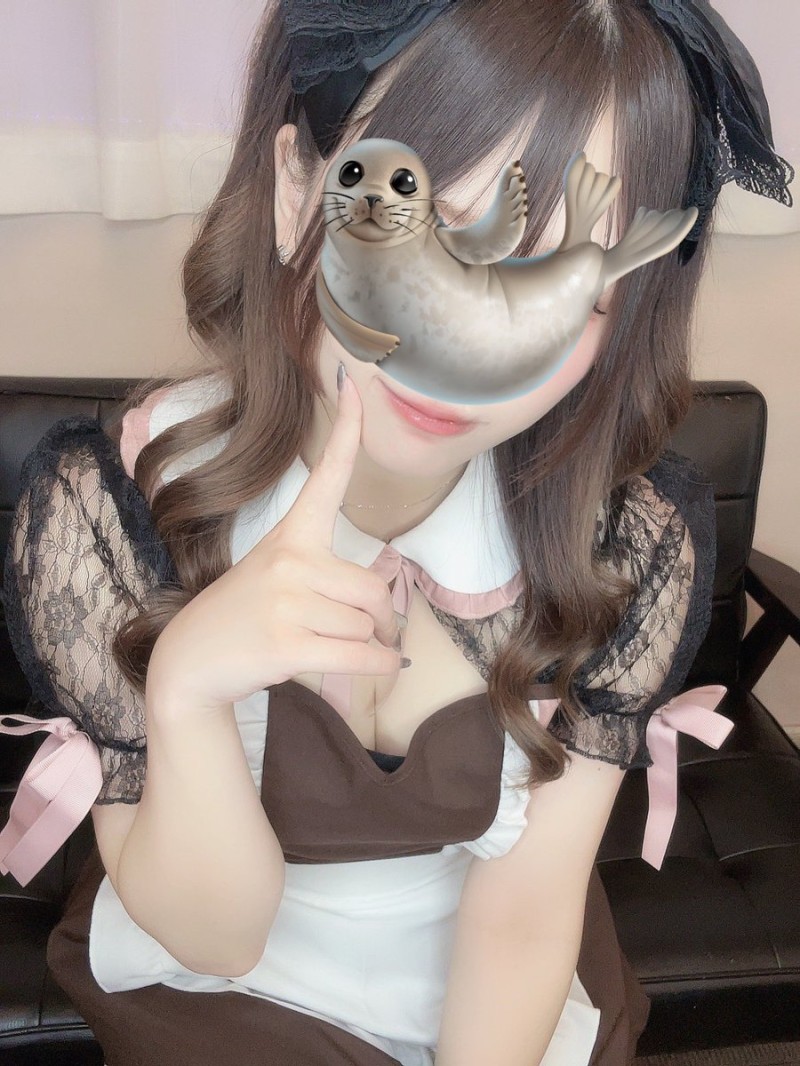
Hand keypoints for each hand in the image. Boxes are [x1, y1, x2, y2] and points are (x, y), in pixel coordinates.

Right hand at [147, 369, 403, 711]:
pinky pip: (363, 656)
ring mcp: (286, 602)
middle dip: (382, 620)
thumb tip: (389, 603)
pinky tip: (383, 669)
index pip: (326, 476)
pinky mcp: (287, 645)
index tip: (353, 386)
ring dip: (370, 647)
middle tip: (369, 633)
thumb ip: (326, 576)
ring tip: (334, 648)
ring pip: (369, 628)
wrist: (191, 661)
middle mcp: (289, 560)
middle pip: (375, 590)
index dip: (346, 431)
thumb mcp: (274, 575)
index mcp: (290, 535)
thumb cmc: (244, 614)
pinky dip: (382, 669)